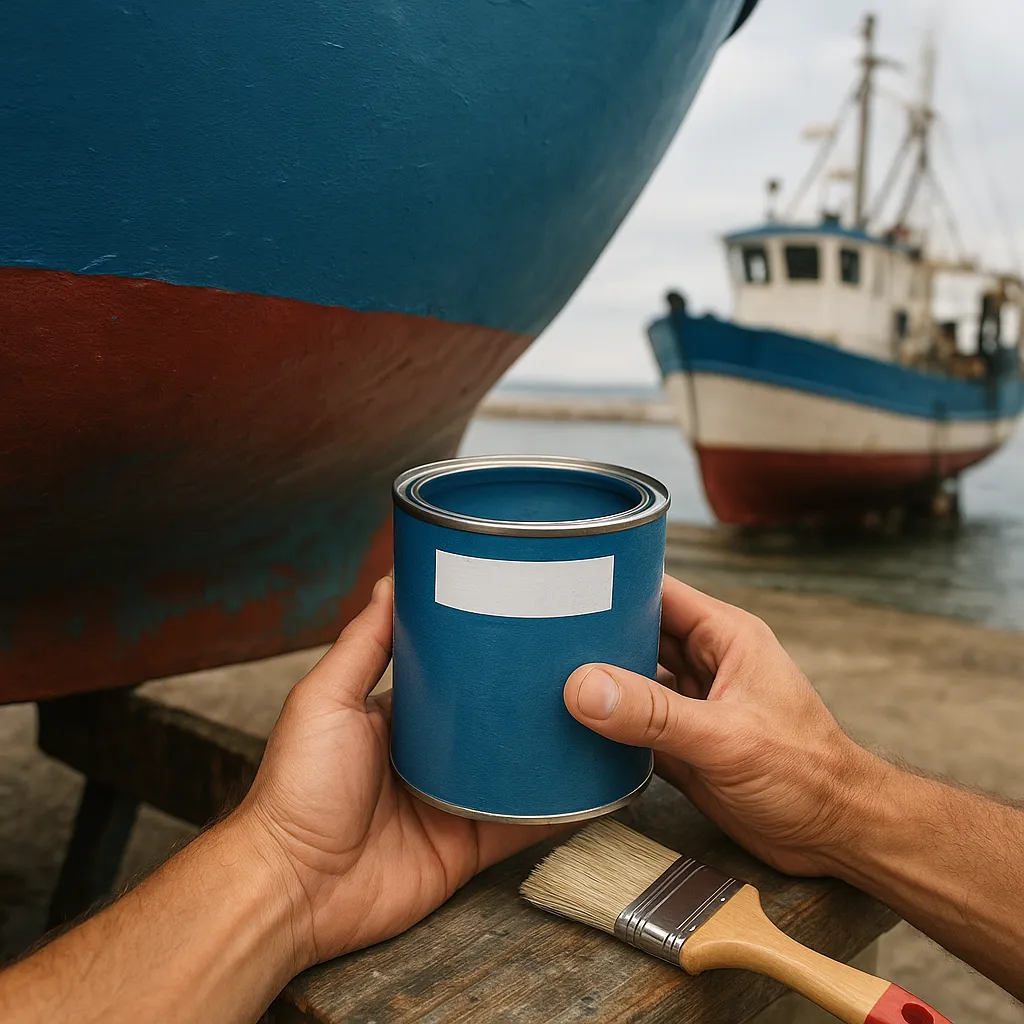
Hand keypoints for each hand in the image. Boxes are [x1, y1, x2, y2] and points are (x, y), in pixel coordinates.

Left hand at [233, 576, 550, 968]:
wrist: (295, 885)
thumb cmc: (296, 790)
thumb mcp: (325, 699)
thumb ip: (362, 644)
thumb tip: (390, 582)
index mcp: (397, 715)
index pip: (451, 672)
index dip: (482, 647)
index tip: (522, 614)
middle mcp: (430, 754)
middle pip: (491, 718)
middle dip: (525, 696)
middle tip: (575, 661)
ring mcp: (453, 800)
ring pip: (514, 768)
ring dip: (548, 748)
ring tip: (594, 714)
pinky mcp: (468, 844)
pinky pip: (523, 824)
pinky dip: (556, 809)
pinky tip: (588, 785)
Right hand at [563, 575, 882, 876]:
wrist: (838, 836)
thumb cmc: (808, 773)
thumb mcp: (726, 737)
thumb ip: (654, 714)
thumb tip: (583, 687)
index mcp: (726, 636)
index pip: (658, 590)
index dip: (613, 582)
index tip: (561, 583)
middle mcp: (706, 663)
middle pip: (636, 633)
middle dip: (593, 634)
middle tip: (535, 634)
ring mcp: (693, 705)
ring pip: (631, 681)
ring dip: (596, 683)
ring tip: (540, 677)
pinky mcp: (683, 746)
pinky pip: (632, 727)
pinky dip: (605, 729)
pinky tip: (570, 730)